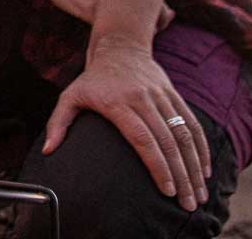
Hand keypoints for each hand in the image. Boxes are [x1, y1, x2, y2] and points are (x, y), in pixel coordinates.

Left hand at [42, 38, 211, 211]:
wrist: (119, 46)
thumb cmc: (92, 79)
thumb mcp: (70, 95)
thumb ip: (58, 123)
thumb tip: (47, 151)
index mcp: (118, 102)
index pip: (142, 138)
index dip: (157, 165)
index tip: (165, 190)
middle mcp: (143, 98)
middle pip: (167, 141)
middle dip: (180, 175)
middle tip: (187, 205)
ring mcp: (161, 96)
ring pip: (184, 134)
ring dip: (194, 166)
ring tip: (199, 194)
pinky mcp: (173, 94)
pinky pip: (191, 123)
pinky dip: (201, 147)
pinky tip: (204, 169)